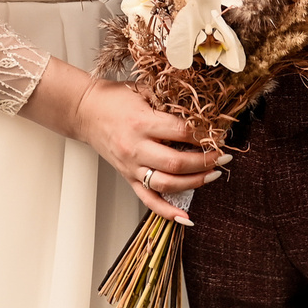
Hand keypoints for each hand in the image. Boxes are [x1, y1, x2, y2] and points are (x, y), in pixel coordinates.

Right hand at [24, 63, 223, 223]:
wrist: (84, 111)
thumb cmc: (114, 98)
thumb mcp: (143, 90)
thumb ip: (169, 101)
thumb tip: (201, 111)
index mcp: (141, 123)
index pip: (180, 132)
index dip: (204, 134)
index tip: (219, 133)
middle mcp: (136, 148)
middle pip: (176, 162)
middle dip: (205, 161)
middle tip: (222, 157)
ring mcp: (131, 166)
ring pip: (166, 184)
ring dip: (194, 183)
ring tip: (212, 175)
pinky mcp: (127, 177)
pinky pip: (148, 200)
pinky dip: (167, 212)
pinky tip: (185, 217)